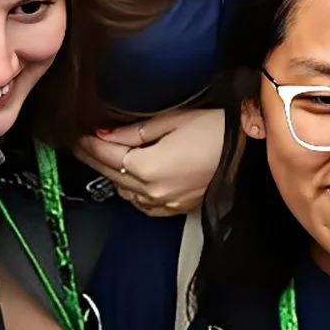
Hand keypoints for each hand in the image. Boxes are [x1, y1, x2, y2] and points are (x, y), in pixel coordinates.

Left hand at [76, 109, 224, 216]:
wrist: (252, 154)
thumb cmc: (219, 131)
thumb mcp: (172, 121)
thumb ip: (134, 132)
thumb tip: (105, 134)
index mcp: (148, 167)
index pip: (106, 155)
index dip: (88, 144)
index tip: (77, 135)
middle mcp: (153, 191)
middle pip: (110, 174)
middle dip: (93, 158)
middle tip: (79, 145)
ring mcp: (165, 204)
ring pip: (124, 191)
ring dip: (110, 174)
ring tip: (101, 157)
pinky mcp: (176, 209)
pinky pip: (142, 203)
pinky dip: (130, 190)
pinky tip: (128, 178)